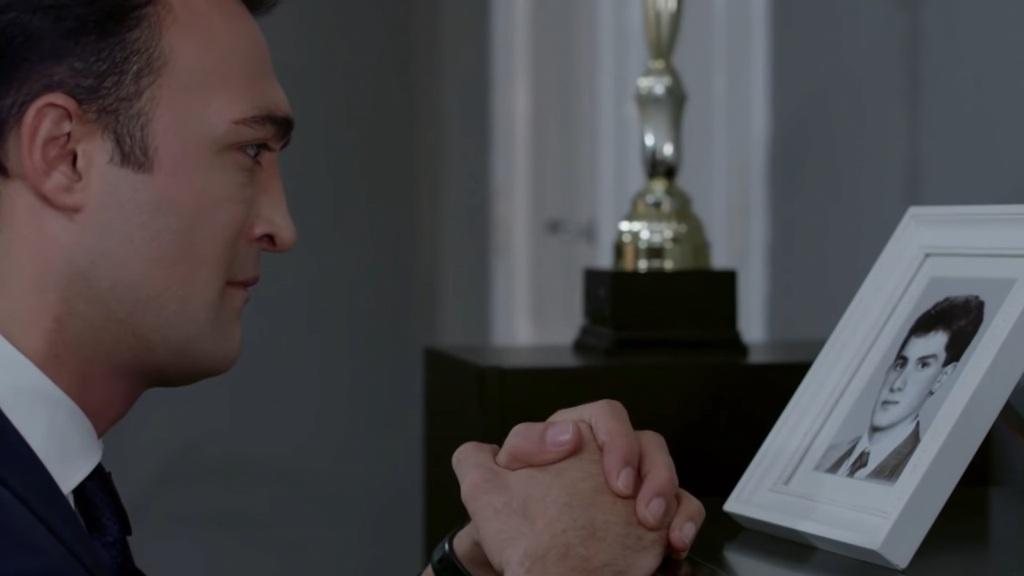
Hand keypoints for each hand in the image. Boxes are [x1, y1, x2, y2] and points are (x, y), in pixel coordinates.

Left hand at [453, 423, 666, 575]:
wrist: (533, 569)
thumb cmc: (513, 529)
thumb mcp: (487, 494)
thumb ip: (475, 463)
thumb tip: (484, 449)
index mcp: (572, 442)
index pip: (600, 417)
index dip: (605, 435)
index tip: (592, 460)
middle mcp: (605, 461)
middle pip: (642, 440)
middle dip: (640, 462)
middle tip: (624, 490)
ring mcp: (631, 490)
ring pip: (665, 469)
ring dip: (664, 490)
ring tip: (651, 520)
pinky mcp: (649, 521)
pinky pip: (682, 509)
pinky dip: (684, 521)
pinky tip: (673, 540)